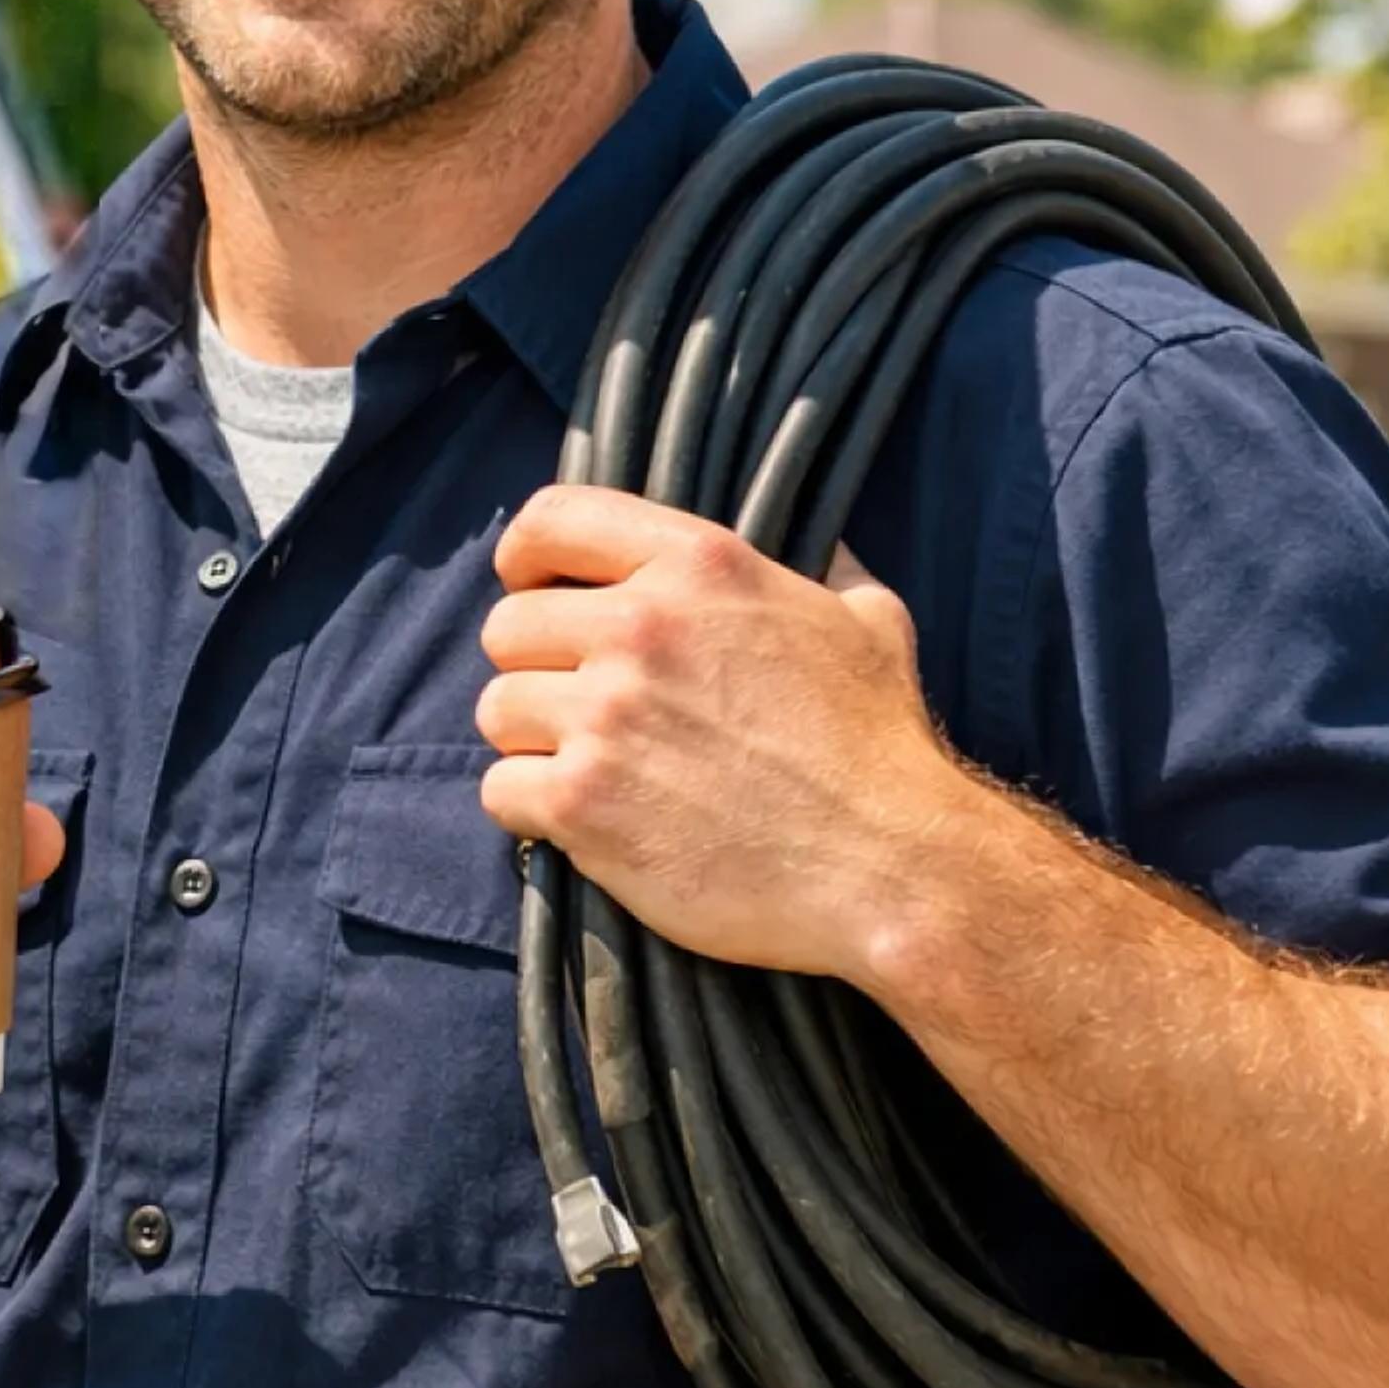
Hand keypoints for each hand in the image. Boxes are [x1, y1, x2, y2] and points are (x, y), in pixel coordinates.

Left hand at [474, 487, 984, 984]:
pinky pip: (499, 790)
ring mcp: (604, 715)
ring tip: (597, 772)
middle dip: (537, 670)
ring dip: (533, 744)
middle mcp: (640, 627)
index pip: (552, 519)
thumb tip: (821, 545)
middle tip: (585, 714)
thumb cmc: (881, 749)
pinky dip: (532, 812)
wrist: (891, 868)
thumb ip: (822, 572)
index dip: (527, 558)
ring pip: (497, 710)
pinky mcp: (581, 801)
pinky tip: (587, 823)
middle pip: (509, 627)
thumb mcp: (868, 622)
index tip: (534, 589)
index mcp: (699, 565)